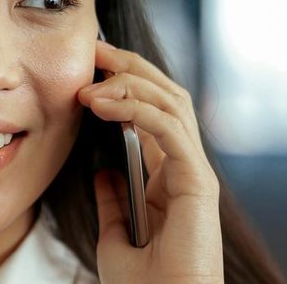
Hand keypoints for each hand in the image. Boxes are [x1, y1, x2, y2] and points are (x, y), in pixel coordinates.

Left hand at [77, 41, 223, 282]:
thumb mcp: (116, 235)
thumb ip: (114, 202)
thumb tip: (104, 173)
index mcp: (168, 177)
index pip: (152, 113)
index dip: (124, 84)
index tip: (88, 68)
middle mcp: (186, 168)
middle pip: (167, 97)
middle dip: (131, 68)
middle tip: (94, 50)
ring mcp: (195, 173)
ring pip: (172, 104)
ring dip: (130, 84)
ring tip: (91, 80)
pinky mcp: (198, 184)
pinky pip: (170, 130)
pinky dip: (138, 109)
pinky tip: (104, 104)